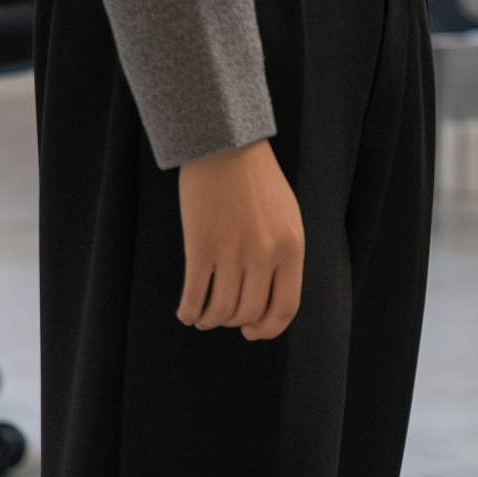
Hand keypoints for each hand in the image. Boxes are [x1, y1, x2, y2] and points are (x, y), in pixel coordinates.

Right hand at [177, 139, 304, 340]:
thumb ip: (283, 256)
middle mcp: (264, 253)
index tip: (252, 331)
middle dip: (234, 322)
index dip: (268, 329)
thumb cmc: (257, 180)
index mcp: (291, 246)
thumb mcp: (286, 216)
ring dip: (209, 320)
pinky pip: (194, 297)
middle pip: (248, 313)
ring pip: (220, 310)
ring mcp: (232, 251)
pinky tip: (186, 311)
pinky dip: (189, 312)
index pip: (285, 307)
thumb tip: (265, 304)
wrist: (226, 145)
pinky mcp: (200, 247)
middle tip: (224, 316)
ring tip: (204, 315)